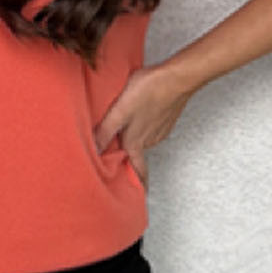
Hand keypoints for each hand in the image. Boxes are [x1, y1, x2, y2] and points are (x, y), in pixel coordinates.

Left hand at [93, 62, 195, 187]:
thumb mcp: (119, 111)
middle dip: (128, 156)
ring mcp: (160, 129)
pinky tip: (139, 112)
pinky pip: (152, 127)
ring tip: (124, 127)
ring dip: (135, 136)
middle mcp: (150, 139)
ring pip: (144, 138)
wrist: (177, 77)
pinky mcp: (166, 117)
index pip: (137, 171)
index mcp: (136, 142)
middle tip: (118, 154)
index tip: (137, 195)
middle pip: (136, 154)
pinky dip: (144, 124)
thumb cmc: (149, 91)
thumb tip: (94, 151)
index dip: (137, 183)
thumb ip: (105, 131)